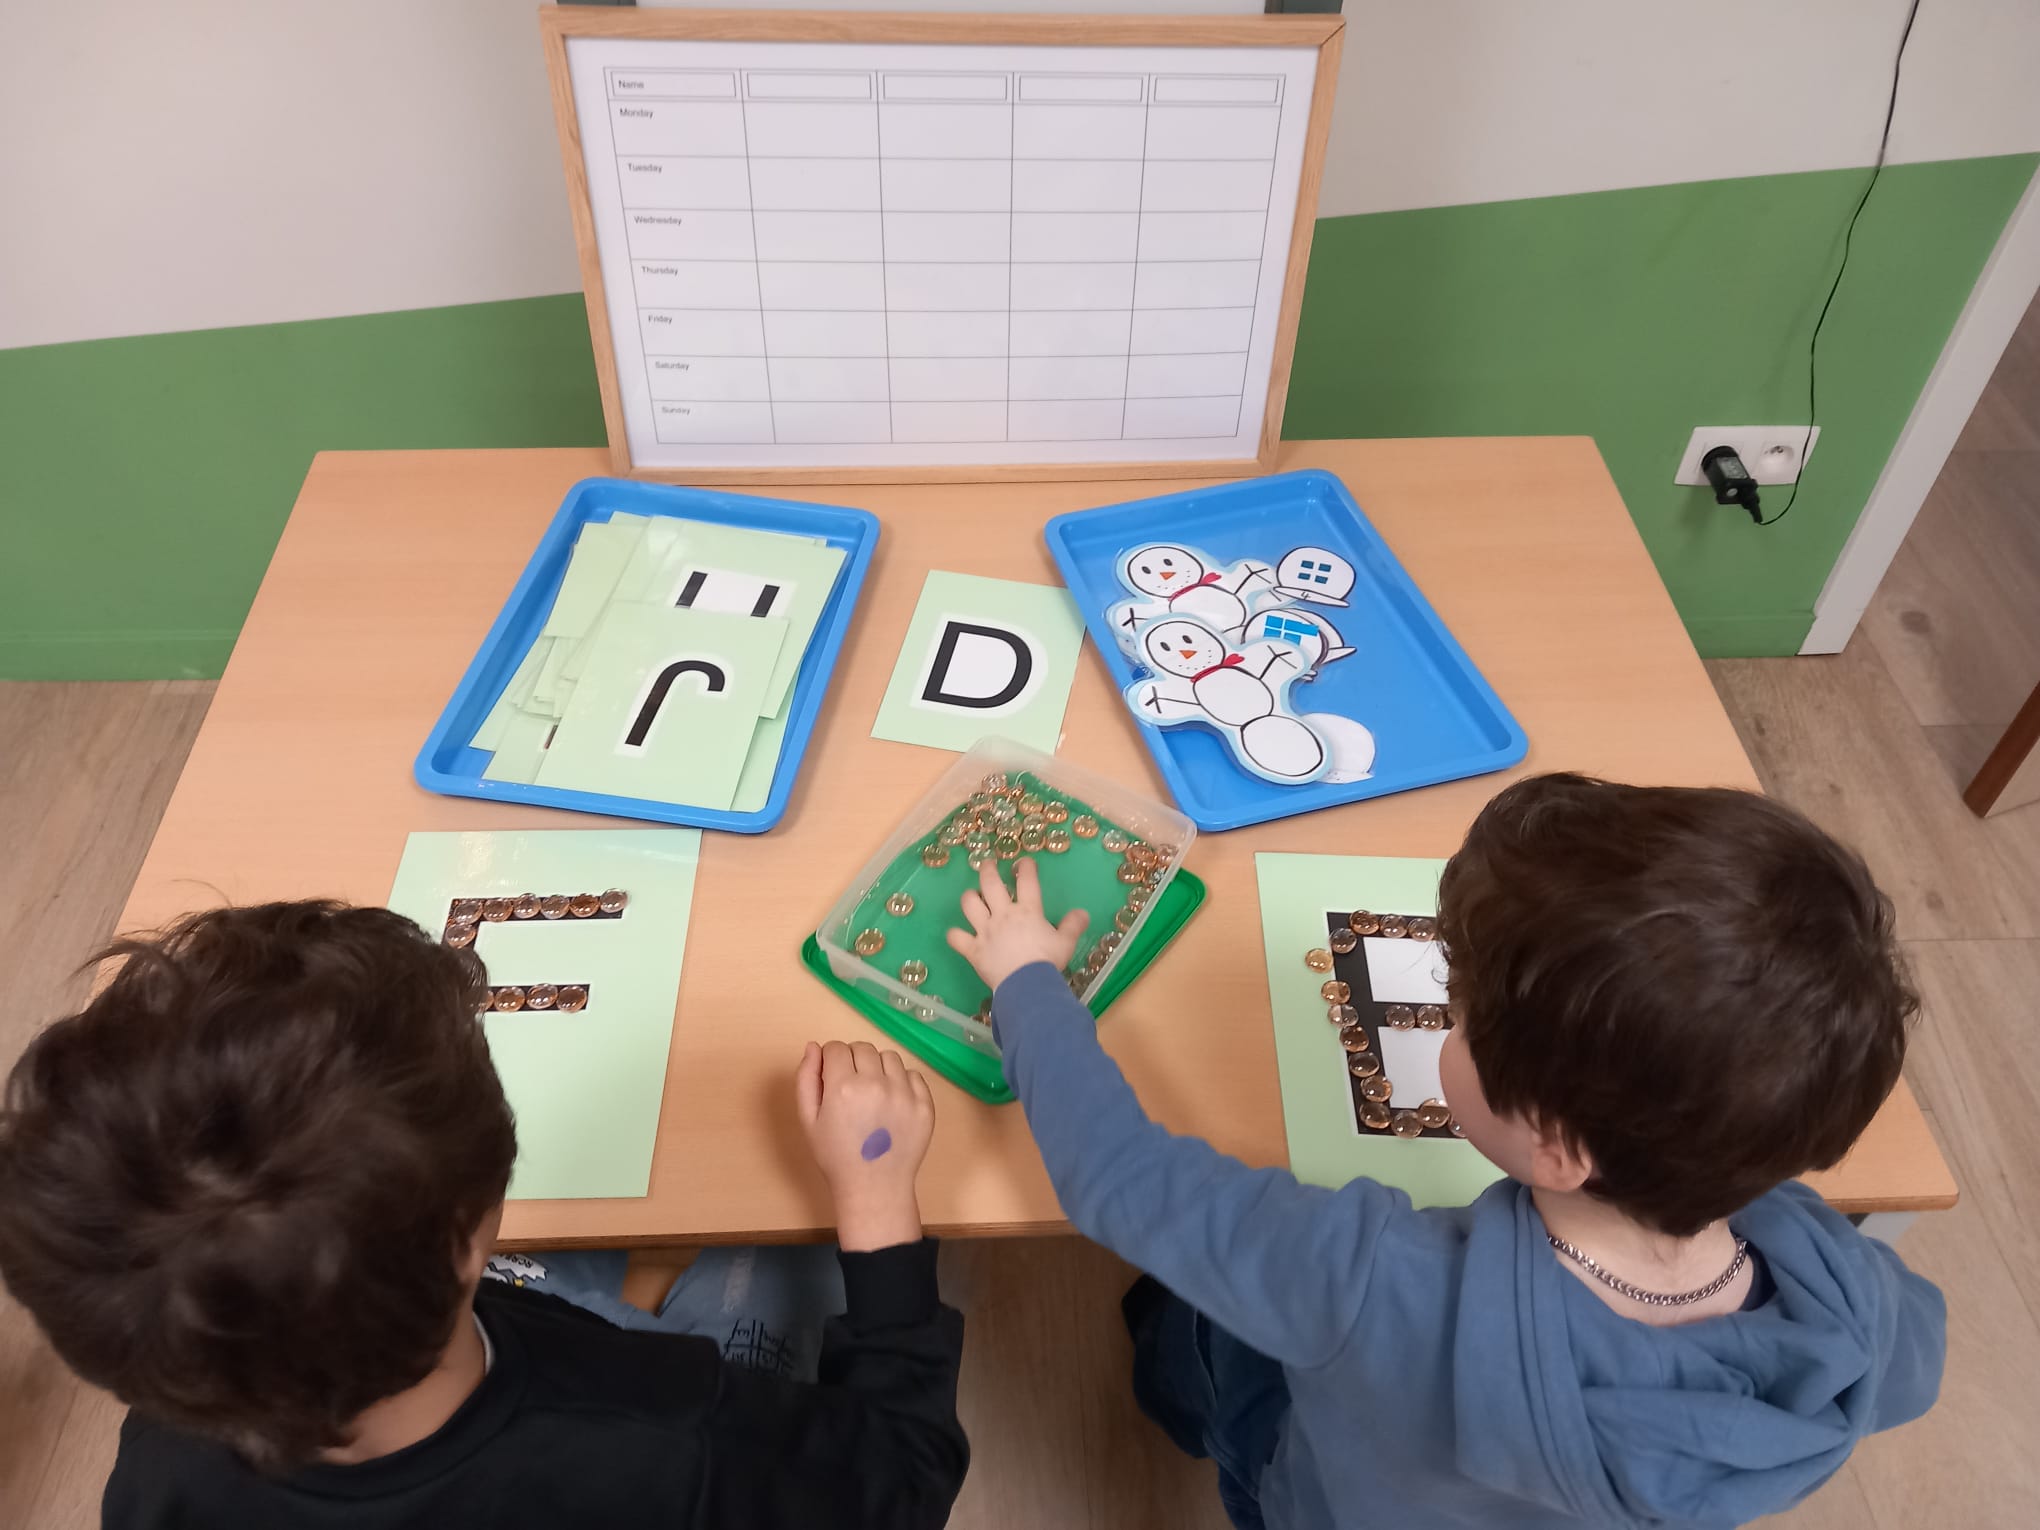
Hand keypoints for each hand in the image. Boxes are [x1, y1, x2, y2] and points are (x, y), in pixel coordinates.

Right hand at [795, 1040, 934, 1251]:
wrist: (874, 1188)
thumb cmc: (836, 1157)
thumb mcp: (809, 1121)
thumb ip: (806, 1079)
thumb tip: (813, 1046)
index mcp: (843, 1087)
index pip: (836, 1048)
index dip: (830, 1060)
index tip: (832, 1076)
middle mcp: (876, 1083)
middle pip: (863, 1048)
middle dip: (852, 1060)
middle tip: (851, 1087)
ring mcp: (904, 1093)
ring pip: (889, 1057)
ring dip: (878, 1067)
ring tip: (873, 1093)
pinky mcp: (925, 1104)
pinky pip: (913, 1075)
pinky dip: (902, 1082)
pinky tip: (892, 1103)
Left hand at [946, 857, 1089, 995]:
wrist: (1027, 985)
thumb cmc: (1047, 962)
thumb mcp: (1066, 943)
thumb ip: (1073, 925)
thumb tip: (1083, 913)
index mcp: (1027, 911)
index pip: (1027, 881)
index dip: (1026, 867)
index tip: (1024, 862)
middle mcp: (1003, 915)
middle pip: (990, 884)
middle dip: (988, 870)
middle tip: (987, 864)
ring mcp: (985, 930)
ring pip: (969, 904)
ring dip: (969, 897)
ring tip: (972, 896)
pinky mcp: (973, 949)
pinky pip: (957, 938)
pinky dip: (955, 935)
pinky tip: (957, 934)